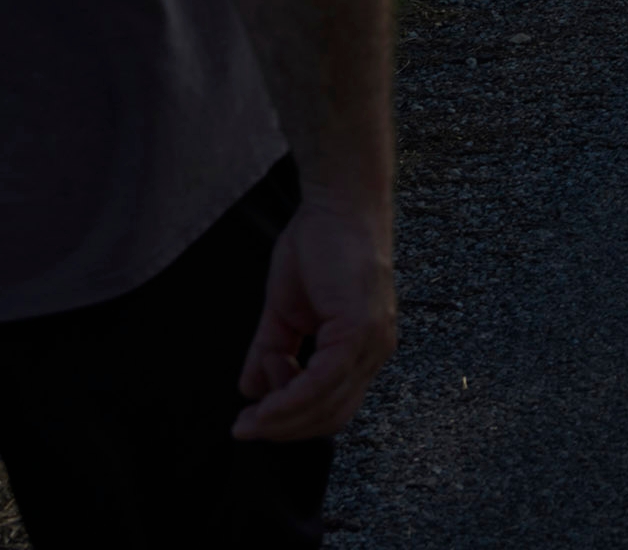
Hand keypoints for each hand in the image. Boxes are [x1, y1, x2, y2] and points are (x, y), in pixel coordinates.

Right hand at [233, 194, 396, 440]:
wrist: (337, 205)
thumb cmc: (318, 248)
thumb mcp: (285, 312)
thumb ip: (271, 351)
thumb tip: (249, 390)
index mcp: (362, 348)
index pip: (333, 408)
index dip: (292, 424)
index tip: (252, 423)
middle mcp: (375, 350)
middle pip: (332, 416)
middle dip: (284, 430)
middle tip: (244, 427)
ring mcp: (372, 341)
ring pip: (328, 404)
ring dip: (282, 419)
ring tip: (248, 417)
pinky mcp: (360, 328)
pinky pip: (325, 379)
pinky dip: (291, 398)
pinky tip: (264, 403)